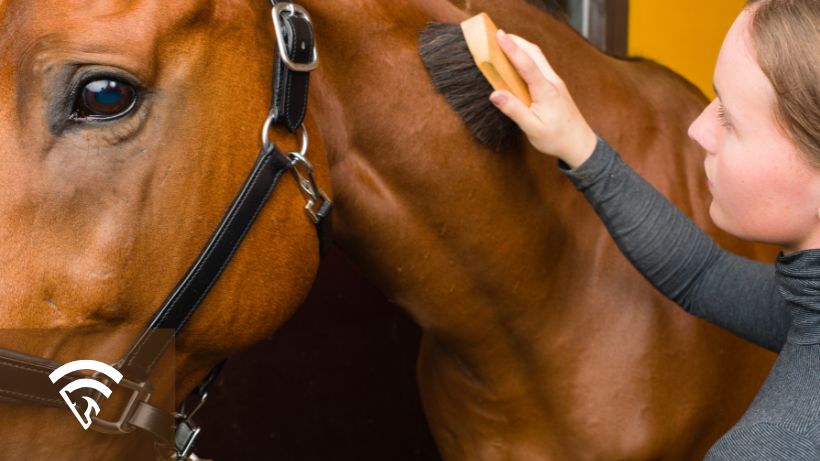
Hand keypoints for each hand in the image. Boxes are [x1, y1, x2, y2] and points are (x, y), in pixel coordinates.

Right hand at [490, 30, 596, 168]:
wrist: (580, 144)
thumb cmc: (556, 139)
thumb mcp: (533, 129)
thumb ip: (514, 110)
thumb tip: (495, 95)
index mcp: (546, 91)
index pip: (527, 64)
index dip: (512, 49)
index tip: (499, 35)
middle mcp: (552, 82)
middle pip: (534, 53)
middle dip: (516, 41)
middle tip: (497, 35)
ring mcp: (555, 82)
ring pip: (538, 57)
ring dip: (522, 47)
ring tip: (504, 43)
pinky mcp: (555, 86)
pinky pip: (540, 66)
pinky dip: (527, 58)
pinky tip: (517, 61)